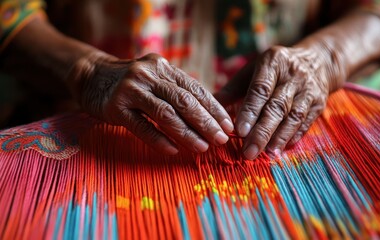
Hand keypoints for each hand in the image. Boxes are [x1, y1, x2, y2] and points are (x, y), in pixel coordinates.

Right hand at [69, 53, 233, 154]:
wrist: (91, 76)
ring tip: (203, 147)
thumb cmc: (131, 82)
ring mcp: (131, 90)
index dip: (214, 108)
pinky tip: (173, 151)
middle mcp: (149, 75)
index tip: (228, 125)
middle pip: (183, 101)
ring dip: (187, 133)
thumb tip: (210, 115)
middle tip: (221, 139)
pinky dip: (158, 139)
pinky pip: (141, 126)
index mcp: (164, 68)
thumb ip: (177, 90)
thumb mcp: (156, 78)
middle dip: (206, 122)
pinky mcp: (115, 107)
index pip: (195, 89)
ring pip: (165, 114)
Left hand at [217, 46, 334, 158]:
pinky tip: (281, 148)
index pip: (261, 89)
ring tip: (265, 154)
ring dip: (278, 137)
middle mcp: (293, 74)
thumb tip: (209, 107)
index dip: (250, 111)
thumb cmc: (274, 70)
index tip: (239, 131)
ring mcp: (309, 89)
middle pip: (277, 106)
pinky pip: (305, 122)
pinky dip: (293, 136)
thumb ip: (232, 89)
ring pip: (293, 116)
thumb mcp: (253, 71)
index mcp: (273, 62)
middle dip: (262, 131)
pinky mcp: (319, 102)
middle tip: (249, 152)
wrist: (317, 62)